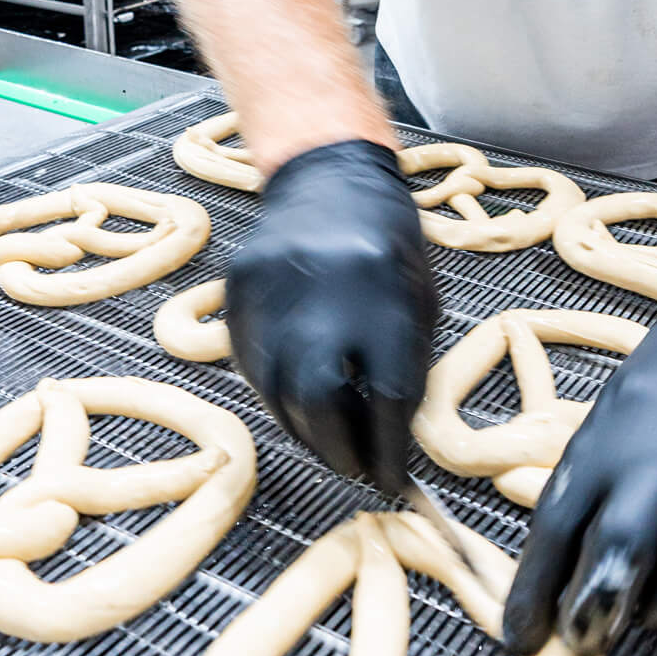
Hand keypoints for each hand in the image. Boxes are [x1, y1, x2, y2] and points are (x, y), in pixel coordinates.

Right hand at [226, 138, 438, 493]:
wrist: (327, 175)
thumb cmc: (388, 240)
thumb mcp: (419, 298)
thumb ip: (406, 365)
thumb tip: (389, 442)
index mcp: (383, 292)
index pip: (387, 395)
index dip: (390, 450)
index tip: (394, 480)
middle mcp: (322, 292)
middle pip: (319, 400)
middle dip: (339, 449)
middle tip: (356, 468)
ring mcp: (271, 291)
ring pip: (277, 392)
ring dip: (306, 429)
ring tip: (330, 440)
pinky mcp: (238, 292)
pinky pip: (252, 366)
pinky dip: (278, 395)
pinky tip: (299, 401)